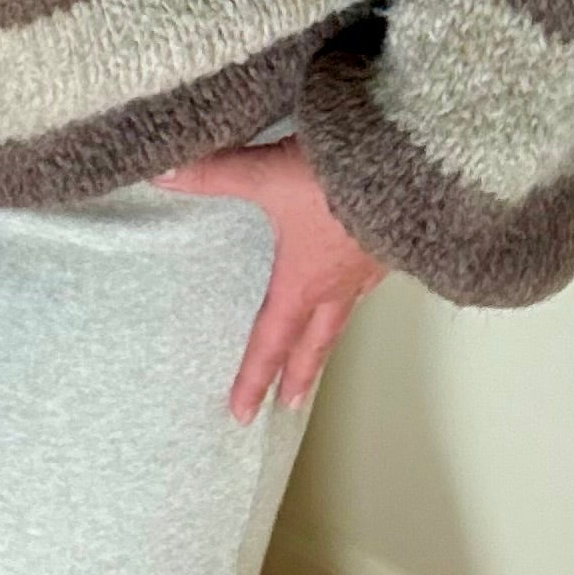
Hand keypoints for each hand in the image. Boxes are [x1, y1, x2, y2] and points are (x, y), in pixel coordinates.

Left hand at [153, 137, 387, 424]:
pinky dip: (361, 292)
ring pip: (347, 313)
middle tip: (291, 404)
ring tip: (325, 345)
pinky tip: (360, 279)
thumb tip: (159, 171)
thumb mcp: (268, 173)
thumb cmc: (338, 177)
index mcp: (304, 280)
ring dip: (332, 336)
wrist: (413, 162)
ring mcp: (372, 265)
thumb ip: (215, 173)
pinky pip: (375, 281)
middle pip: (316, 341)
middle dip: (300, 373)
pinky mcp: (397, 242)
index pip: (272, 339)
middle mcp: (339, 283)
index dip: (254, 376)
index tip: (242, 412)